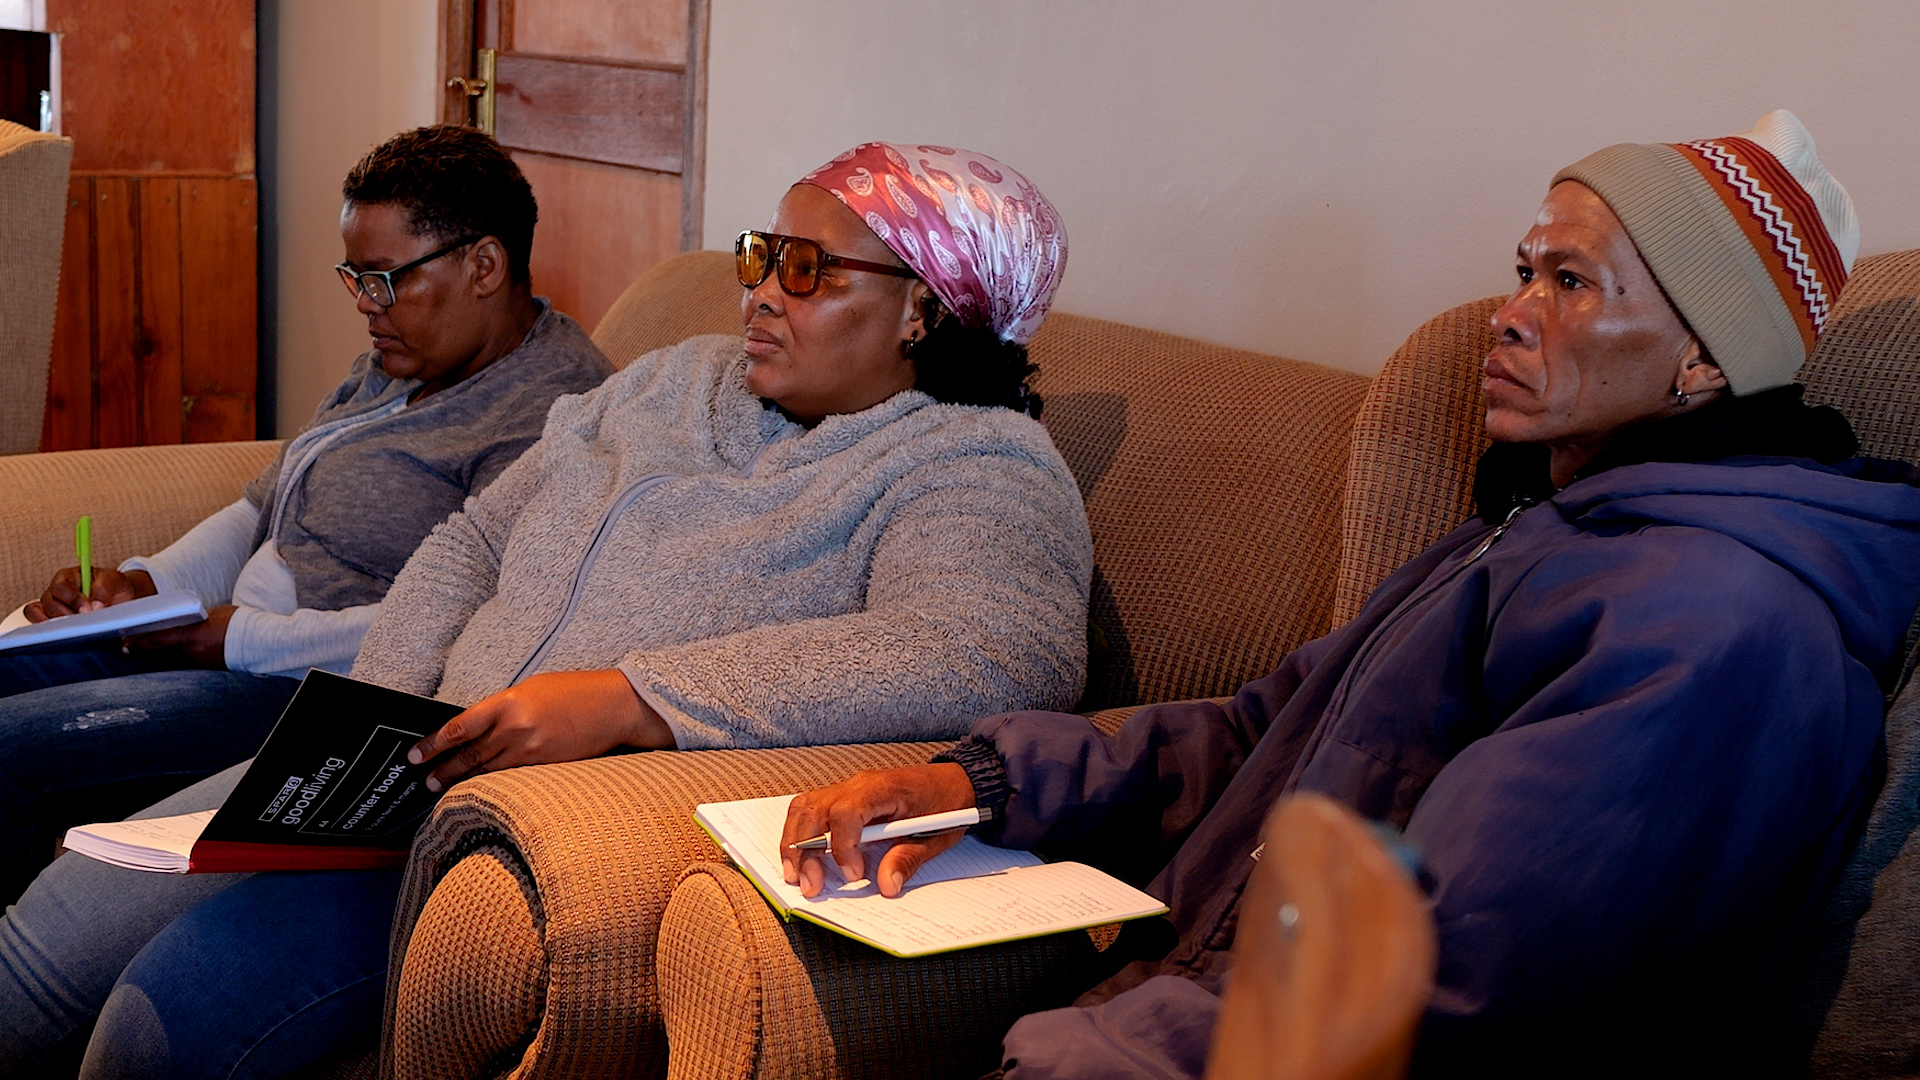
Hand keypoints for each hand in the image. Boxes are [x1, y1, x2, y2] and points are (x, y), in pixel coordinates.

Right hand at [26, 567, 155, 620]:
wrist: (119, 600)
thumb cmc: (113, 587)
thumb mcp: (115, 580)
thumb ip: (104, 588)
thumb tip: (95, 606)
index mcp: (69, 577)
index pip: (60, 587)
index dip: (73, 600)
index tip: (88, 610)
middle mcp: (57, 591)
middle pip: (49, 603)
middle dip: (66, 615)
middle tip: (83, 623)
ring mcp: (52, 606)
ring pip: (42, 615)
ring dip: (58, 624)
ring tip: (76, 630)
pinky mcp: (50, 620)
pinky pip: (38, 623)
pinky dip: (47, 630)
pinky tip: (62, 635)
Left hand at [120, 604, 234, 667]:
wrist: (258, 642)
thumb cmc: (236, 623)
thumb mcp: (211, 615)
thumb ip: (192, 620)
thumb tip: (180, 623)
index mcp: (191, 636)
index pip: (157, 640)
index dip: (139, 643)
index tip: (125, 644)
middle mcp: (191, 652)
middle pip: (160, 652)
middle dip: (143, 650)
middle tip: (127, 648)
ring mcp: (199, 662)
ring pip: (170, 659)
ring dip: (157, 655)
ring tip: (143, 652)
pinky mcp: (206, 668)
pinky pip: (183, 663)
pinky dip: (173, 659)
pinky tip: (170, 657)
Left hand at [406, 669, 673, 791]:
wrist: (615, 706)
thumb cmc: (576, 691)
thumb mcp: (533, 689)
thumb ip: (504, 707)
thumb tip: (480, 725)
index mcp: (509, 702)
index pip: (459, 727)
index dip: (433, 744)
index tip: (415, 755)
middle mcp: (516, 729)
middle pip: (468, 754)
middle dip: (443, 769)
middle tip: (425, 780)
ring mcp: (531, 751)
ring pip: (487, 769)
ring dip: (462, 779)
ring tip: (443, 788)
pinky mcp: (545, 766)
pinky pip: (511, 777)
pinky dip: (492, 782)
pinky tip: (480, 787)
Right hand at [780, 763, 975, 898]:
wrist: (954, 780)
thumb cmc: (945, 802)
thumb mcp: (935, 836)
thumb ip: (907, 859)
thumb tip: (887, 885)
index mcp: (883, 789)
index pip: (846, 812)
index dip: (843, 846)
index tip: (854, 875)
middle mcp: (859, 784)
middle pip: (814, 810)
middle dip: (805, 850)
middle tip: (810, 885)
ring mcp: (848, 788)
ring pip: (805, 807)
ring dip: (794, 841)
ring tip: (794, 874)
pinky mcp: (845, 796)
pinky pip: (811, 807)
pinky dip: (800, 831)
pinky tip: (801, 855)